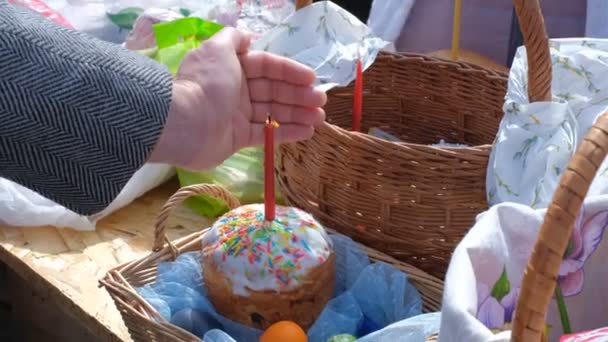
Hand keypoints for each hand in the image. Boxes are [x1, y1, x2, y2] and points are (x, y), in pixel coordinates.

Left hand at [149, 27, 326, 169]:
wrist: (186, 123)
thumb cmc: (207, 84)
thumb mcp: (218, 49)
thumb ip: (233, 39)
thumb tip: (247, 36)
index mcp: (233, 67)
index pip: (268, 67)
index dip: (290, 71)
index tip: (312, 79)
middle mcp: (236, 90)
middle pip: (274, 90)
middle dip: (299, 95)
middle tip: (321, 101)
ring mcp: (238, 115)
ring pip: (274, 112)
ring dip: (298, 114)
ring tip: (320, 118)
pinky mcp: (238, 138)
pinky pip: (268, 133)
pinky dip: (287, 133)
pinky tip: (307, 132)